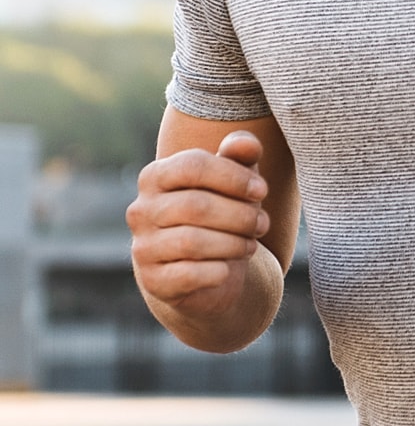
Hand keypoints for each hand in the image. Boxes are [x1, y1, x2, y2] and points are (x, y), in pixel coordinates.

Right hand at [127, 131, 270, 320]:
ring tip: (251, 244)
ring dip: (232, 243)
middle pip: (195, 205)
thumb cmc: (221, 212)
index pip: (193, 166)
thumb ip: (240, 154)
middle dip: (239, 215)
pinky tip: (228, 268)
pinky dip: (216, 271)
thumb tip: (247, 144)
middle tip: (263, 224)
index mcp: (155, 176)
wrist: (206, 270)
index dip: (233, 177)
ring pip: (192, 242)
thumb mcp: (234, 180)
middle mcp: (141, 210)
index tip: (262, 190)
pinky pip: (188, 275)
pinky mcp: (153, 281)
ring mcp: (143, 247)